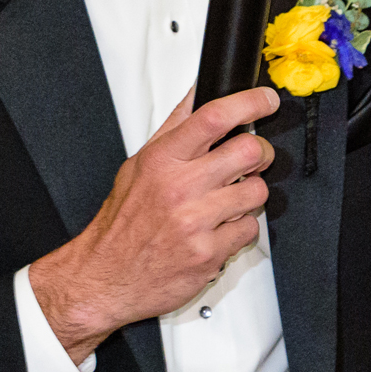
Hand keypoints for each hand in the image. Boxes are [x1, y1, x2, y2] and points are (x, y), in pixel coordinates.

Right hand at [28, 85, 279, 361]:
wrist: (105, 278)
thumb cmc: (122, 223)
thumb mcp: (138, 165)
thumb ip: (173, 128)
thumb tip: (197, 93)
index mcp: (162, 160)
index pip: (214, 117)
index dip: (249, 102)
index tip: (265, 100)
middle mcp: (180, 188)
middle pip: (249, 152)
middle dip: (261, 152)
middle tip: (255, 157)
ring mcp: (196, 222)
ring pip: (257, 192)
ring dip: (250, 194)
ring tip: (228, 200)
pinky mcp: (209, 253)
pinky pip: (249, 230)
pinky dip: (240, 229)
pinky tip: (219, 228)